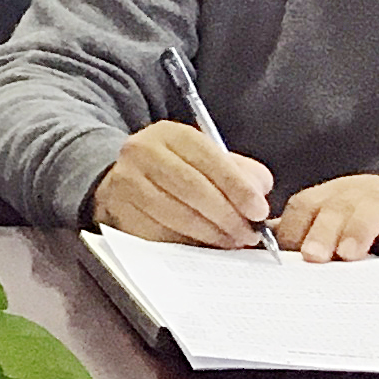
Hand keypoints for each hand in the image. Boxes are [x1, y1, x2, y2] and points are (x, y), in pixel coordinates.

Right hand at [92, 122, 275, 247]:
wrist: (130, 178)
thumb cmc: (181, 171)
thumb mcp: (210, 160)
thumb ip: (242, 173)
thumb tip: (258, 198)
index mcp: (171, 133)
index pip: (209, 158)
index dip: (238, 187)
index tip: (259, 211)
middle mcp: (142, 150)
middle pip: (192, 187)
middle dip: (227, 215)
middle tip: (249, 234)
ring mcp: (126, 179)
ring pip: (175, 213)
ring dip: (210, 233)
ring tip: (232, 242)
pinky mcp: (119, 208)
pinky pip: (158, 231)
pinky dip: (186, 242)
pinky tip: (204, 245)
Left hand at [277, 174, 378, 261]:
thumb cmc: (369, 215)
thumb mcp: (334, 218)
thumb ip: (303, 231)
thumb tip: (256, 247)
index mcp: (334, 195)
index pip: (304, 205)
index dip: (292, 228)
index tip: (282, 256)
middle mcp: (360, 193)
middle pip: (336, 205)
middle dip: (321, 230)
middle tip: (312, 256)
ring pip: (372, 206)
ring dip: (357, 229)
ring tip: (348, 254)